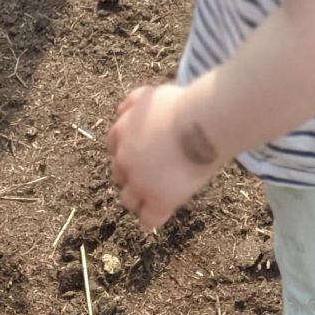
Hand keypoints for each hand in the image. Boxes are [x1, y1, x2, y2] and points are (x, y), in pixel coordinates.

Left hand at [109, 81, 222, 228]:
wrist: (201, 123)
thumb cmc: (182, 104)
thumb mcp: (151, 95)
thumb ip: (135, 103)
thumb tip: (123, 111)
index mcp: (121, 132)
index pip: (113, 148)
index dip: (127, 152)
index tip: (142, 154)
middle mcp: (124, 159)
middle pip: (119, 175)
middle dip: (132, 175)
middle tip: (154, 172)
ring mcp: (139, 182)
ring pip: (128, 200)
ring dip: (140, 198)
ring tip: (158, 194)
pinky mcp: (158, 200)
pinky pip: (148, 219)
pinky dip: (153, 218)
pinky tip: (164, 211)